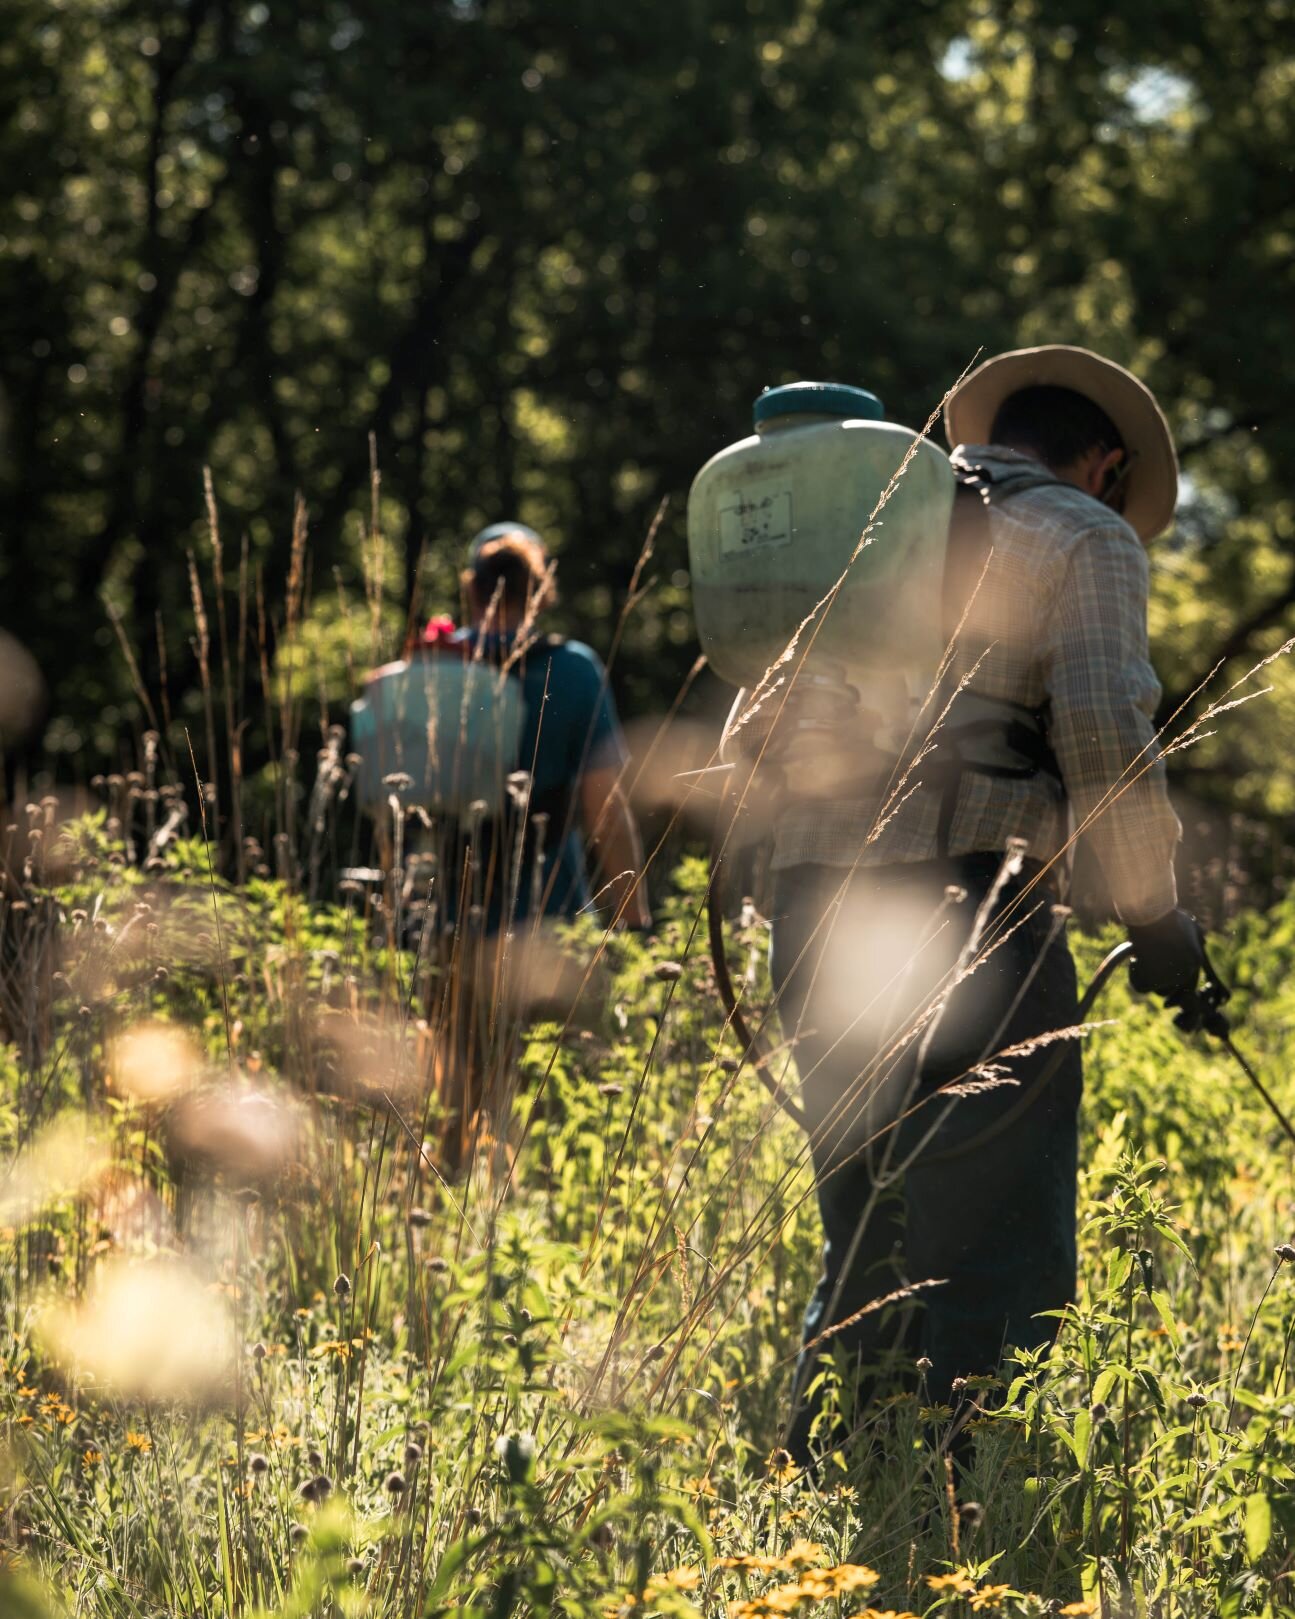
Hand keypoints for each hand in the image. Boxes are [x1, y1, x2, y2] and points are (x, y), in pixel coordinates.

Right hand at [1127, 908, 1207, 1029]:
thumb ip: (1196, 935)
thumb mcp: (1189, 923)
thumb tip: (1202, 942)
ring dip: (1149, 980)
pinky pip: (1141, 987)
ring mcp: (1170, 978)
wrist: (1151, 915)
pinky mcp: (1153, 980)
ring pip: (1158, 990)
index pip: (1189, 980)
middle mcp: (1186, 972)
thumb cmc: (1167, 916)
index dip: (1175, 980)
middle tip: (1150, 976)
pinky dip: (1134, 977)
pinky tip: (1133, 962)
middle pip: (1175, 990)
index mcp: (1196, 960)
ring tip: (1140, 960)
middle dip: (1162, 986)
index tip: (1164, 978)